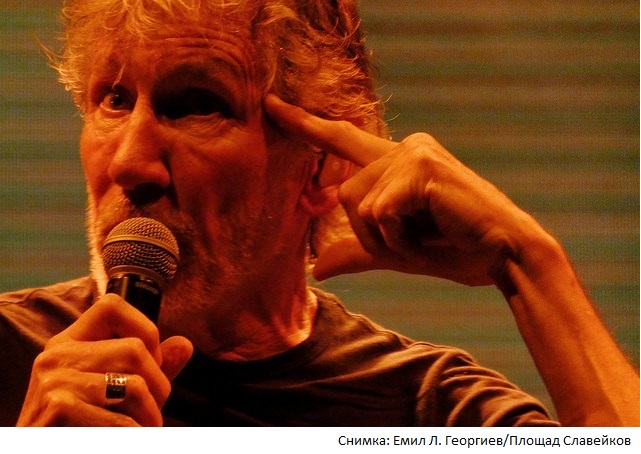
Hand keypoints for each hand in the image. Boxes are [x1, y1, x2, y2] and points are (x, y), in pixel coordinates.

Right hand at [17, 294, 192, 425]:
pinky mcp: (59, 409)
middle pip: (135, 349)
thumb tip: (185, 344)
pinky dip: (135, 434)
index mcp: (67, 343)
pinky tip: (124, 440)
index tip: (152, 363)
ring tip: (140, 430)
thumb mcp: (113, 392)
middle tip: (150, 414)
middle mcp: (56, 356)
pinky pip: (123, 420)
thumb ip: (148, 369)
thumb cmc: (82, 427)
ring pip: (136, 385)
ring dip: (150, 416)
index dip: (146, 329)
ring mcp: (54, 381)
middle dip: (158, 386)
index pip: (112, 306)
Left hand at [265, 95, 541, 284]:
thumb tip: (317, 269)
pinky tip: (431, 235)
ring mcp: (413, 152)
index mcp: (395, 161)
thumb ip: (356, 252)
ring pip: (358, 204)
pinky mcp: (421, 167)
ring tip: (426, 238)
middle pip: (344, 194)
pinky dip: (398, 238)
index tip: (271, 106)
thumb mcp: (395, 252)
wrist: (503, 256)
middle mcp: (403, 147)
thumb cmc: (453, 250)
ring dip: (386, 238)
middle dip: (370, 235)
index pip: (340, 139)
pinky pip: (379, 211)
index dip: (303, 124)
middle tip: (415, 245)